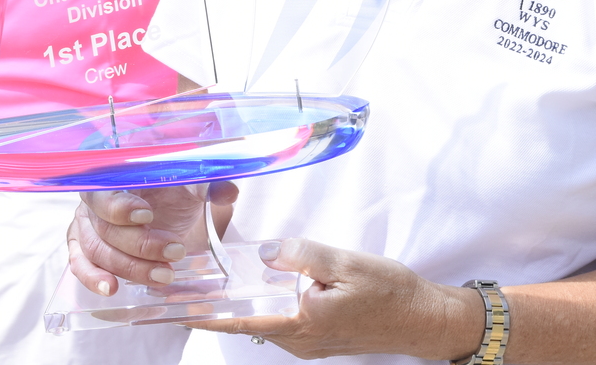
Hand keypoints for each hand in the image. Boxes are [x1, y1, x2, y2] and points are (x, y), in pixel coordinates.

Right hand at [68, 182, 237, 294]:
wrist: (170, 208)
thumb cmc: (173, 191)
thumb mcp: (192, 185)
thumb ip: (208, 185)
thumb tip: (228, 191)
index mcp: (116, 174)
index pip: (105, 188)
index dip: (121, 205)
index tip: (147, 215)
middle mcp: (95, 199)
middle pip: (105, 226)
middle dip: (141, 245)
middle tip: (175, 251)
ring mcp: (87, 224)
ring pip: (97, 250)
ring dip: (130, 267)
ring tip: (163, 275)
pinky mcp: (84, 248)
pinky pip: (79, 265)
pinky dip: (93, 278)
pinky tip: (111, 288)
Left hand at [189, 239, 483, 360]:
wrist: (423, 318)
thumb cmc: (390, 291)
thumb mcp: (346, 262)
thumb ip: (301, 255)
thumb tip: (264, 252)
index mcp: (300, 322)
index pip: (238, 321)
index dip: (203, 314)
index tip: (172, 307)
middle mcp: (299, 339)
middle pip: (246, 322)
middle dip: (219, 303)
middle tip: (192, 277)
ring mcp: (309, 342)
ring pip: (264, 321)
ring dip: (243, 304)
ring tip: (219, 278)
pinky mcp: (319, 338)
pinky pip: (282, 322)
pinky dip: (265, 305)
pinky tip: (263, 285)